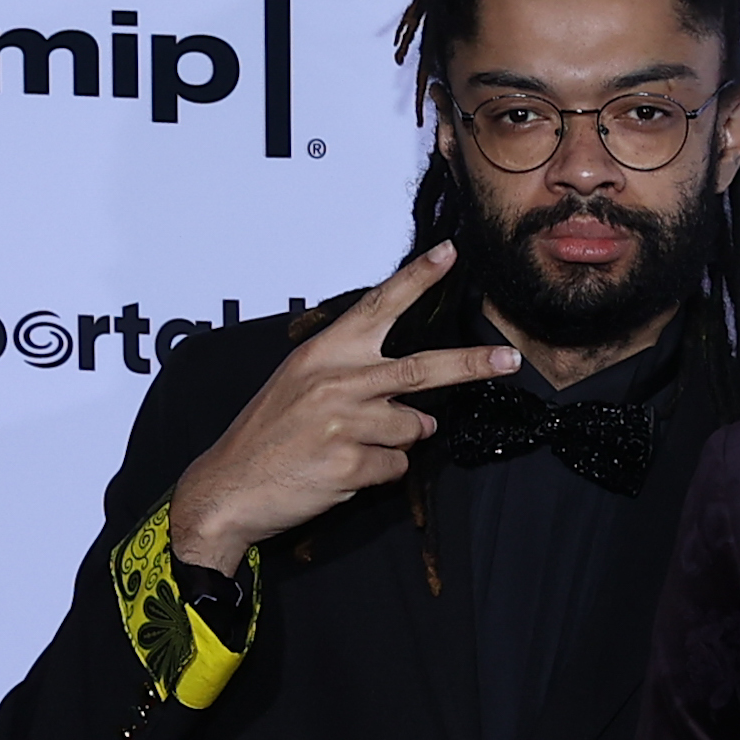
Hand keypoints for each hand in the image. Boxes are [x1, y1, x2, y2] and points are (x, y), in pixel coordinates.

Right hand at [167, 242, 516, 567]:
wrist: (231, 486)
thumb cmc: (268, 434)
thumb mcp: (299, 384)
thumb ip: (354, 379)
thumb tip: (417, 405)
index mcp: (324, 353)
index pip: (378, 307)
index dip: (416, 279)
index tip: (449, 254)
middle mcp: (338, 381)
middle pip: (421, 370)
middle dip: (471, 365)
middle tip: (509, 359)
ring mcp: (346, 423)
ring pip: (411, 428)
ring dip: (396, 441)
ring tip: (350, 445)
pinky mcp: (351, 464)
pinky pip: (396, 467)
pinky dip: (379, 473)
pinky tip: (342, 470)